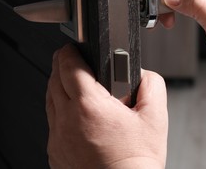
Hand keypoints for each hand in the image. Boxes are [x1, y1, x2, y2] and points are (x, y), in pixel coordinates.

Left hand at [46, 44, 167, 168]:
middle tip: (70, 58)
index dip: (69, 51)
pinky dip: (58, 108)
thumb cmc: (136, 162)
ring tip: (72, 81)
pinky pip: (52, 121)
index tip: (72, 47)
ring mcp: (58, 138)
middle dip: (61, 64)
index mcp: (90, 107)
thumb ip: (152, 85)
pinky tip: (73, 110)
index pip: (70, 67)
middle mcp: (68, 121)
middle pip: (54, 80)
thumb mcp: (156, 117)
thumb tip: (141, 73)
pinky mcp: (55, 152)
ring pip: (49, 100)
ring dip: (57, 85)